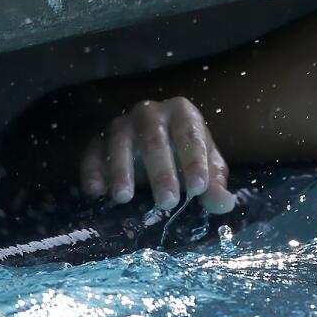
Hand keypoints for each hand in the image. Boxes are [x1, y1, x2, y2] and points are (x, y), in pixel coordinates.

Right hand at [80, 97, 235, 213]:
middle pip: (155, 141)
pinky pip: (92, 153)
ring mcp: (121, 124)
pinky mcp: (97, 140)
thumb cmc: (186, 157)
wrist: (155, 151)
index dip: (195, 162)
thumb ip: (215, 185)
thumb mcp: (205, 169)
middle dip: (161, 173)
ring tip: (124, 197)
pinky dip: (92, 171)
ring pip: (120, 144)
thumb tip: (225, 204)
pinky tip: (96, 192)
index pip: (190, 136)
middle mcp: (150, 112)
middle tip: (167, 202)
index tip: (198, 188)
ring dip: (121, 171)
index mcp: (182, 113)